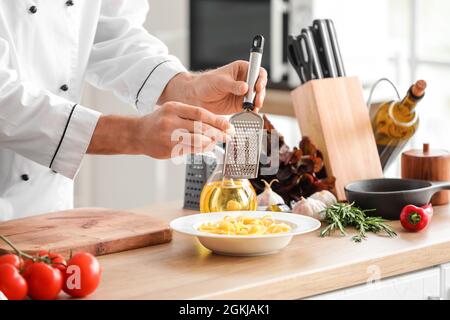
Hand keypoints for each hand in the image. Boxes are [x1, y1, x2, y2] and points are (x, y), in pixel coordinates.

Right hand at [87, 102, 232, 158]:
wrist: (137, 134)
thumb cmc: (158, 122)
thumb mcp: (172, 111)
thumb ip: (190, 116)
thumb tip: (215, 124)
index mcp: (173, 108)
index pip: (200, 113)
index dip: (216, 120)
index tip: (228, 125)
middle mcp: (170, 121)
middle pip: (201, 127)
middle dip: (218, 132)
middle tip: (229, 135)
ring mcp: (169, 137)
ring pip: (197, 140)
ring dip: (212, 142)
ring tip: (219, 141)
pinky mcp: (168, 149)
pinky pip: (191, 150)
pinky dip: (202, 149)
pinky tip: (208, 146)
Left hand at [191, 60, 267, 114]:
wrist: (197, 96)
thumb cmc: (206, 83)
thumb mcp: (220, 81)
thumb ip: (233, 85)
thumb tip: (245, 87)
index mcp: (242, 69)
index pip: (257, 71)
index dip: (261, 79)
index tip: (258, 86)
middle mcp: (245, 81)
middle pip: (259, 86)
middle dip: (260, 93)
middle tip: (257, 100)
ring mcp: (244, 93)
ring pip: (256, 97)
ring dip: (257, 103)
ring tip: (253, 107)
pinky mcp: (240, 105)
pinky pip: (250, 107)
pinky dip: (251, 110)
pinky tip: (250, 112)